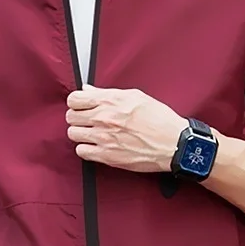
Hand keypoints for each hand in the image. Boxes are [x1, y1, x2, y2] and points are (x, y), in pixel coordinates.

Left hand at [66, 85, 186, 173]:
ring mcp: (103, 137)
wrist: (173, 143)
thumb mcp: (135, 97)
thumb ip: (107, 93)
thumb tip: (88, 90)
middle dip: (77, 117)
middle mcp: (104, 118)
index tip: (81, 106)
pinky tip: (95, 146)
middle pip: (71, 116)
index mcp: (110, 100)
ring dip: (80, 133)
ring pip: (73, 133)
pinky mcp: (107, 155)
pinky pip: (81, 151)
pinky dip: (86, 149)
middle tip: (87, 120)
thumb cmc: (159, 119)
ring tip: (91, 134)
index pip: (75, 99)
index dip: (76, 103)